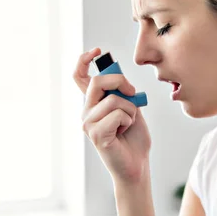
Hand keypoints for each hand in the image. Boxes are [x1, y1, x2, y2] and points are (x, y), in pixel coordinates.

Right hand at [73, 47, 150, 183]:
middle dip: (120, 82)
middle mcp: (86, 112)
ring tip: (129, 123)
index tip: (98, 51)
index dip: (84, 60)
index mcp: (93, 104)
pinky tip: (124, 132)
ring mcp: (88, 124)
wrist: (137, 164)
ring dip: (130, 109)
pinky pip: (117, 114)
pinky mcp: (96, 135)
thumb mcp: (131, 107)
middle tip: (133, 93)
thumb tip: (117, 75)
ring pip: (113, 100)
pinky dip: (128, 120)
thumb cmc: (134, 138)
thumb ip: (122, 91)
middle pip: (96, 82)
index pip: (79, 77)